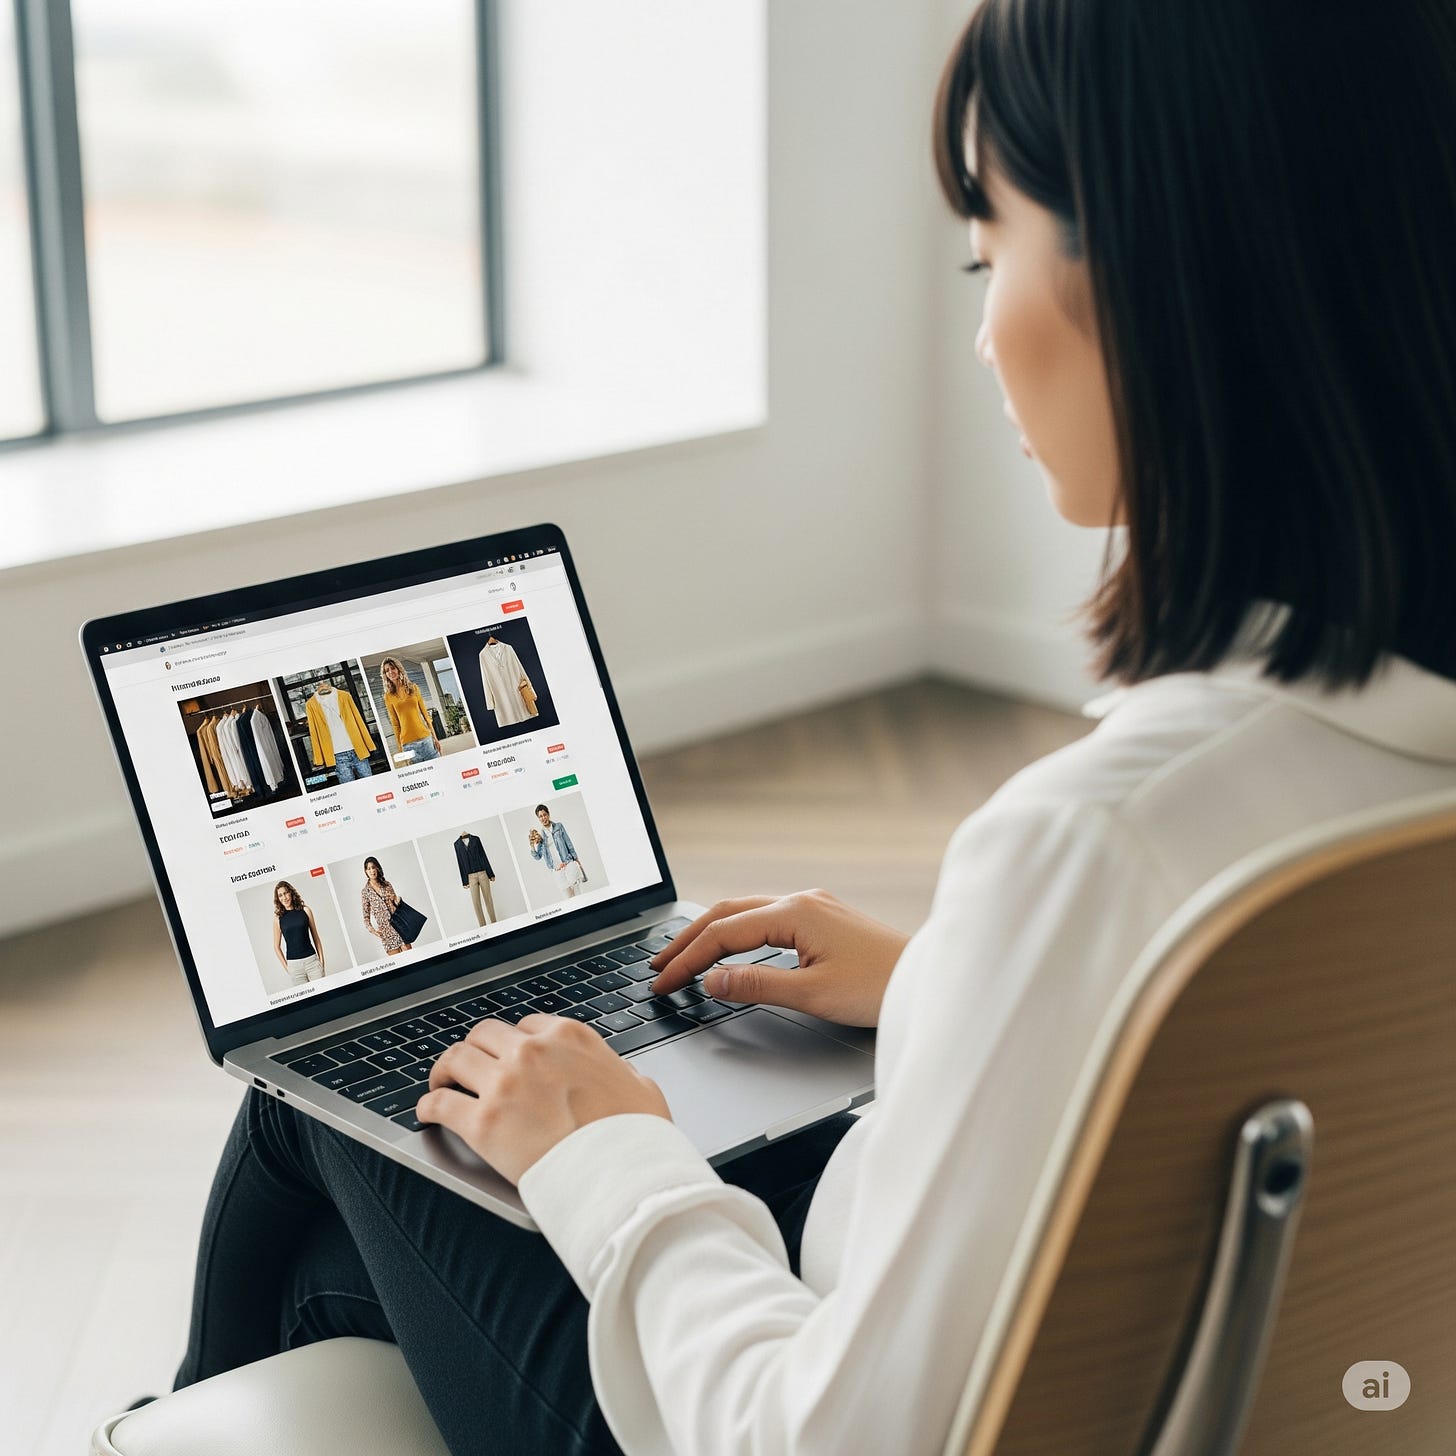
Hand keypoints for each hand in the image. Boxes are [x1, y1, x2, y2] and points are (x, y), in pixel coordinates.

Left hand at [418, 1015, 671, 1184]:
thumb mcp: (641, 1086)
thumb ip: (620, 1072)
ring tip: (441, 1083)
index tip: (509, 1057)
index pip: (527, 1026)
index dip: (514, 1043)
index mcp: (569, 1037)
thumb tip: (620, 1075)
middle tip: (469, 1066)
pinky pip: (440, 1103)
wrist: (619, 1176)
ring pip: (456, 1058)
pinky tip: (427, 1113)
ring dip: (445, 1070)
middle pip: (485, 1034)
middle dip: (476, 1049)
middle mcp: (532, 1052)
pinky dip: (428, 1106)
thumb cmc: (635, 1136)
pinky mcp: (483, 1122)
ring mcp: (504, 1084)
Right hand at [648, 889, 908, 1026]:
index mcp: (796, 913)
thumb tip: (711, 981)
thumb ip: (756, 985)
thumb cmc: (881, 988)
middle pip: (728, 913)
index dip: (687, 959)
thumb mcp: (812, 994)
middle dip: (688, 939)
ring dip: (711, 933)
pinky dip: (737, 933)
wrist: (931, 980)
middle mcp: (802, 901)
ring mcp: (815, 907)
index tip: (662, 982)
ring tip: (682, 956)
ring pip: (746, 912)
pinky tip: (729, 948)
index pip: (723, 933)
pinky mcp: (824, 918)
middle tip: (658, 966)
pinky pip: (767, 918)